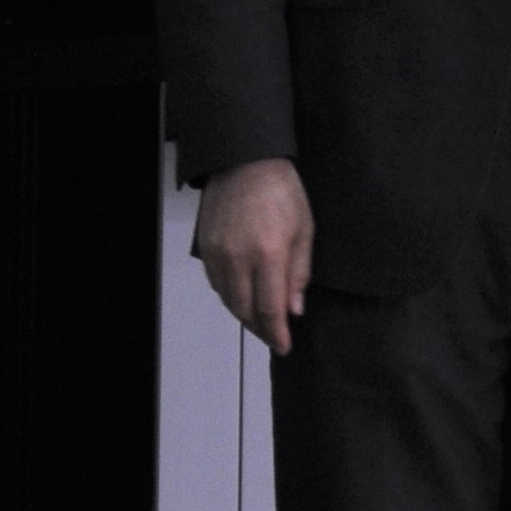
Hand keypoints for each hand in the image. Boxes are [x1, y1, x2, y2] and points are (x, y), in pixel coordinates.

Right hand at [193, 156, 313, 353]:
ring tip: (261, 323)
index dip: (277, 333)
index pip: (270, 309)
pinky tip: (243, 298)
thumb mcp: (305, 229)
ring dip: (245, 316)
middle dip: (261, 330)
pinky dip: (230, 297)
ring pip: (228, 300)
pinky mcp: (205, 250)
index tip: (285, 346)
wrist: (246, 163)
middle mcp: (238, 260)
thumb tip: (294, 309)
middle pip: (245, 311)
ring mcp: (217, 255)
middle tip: (274, 338)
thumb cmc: (282, 192)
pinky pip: (216, 284)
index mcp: (268, 254)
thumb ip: (299, 272)